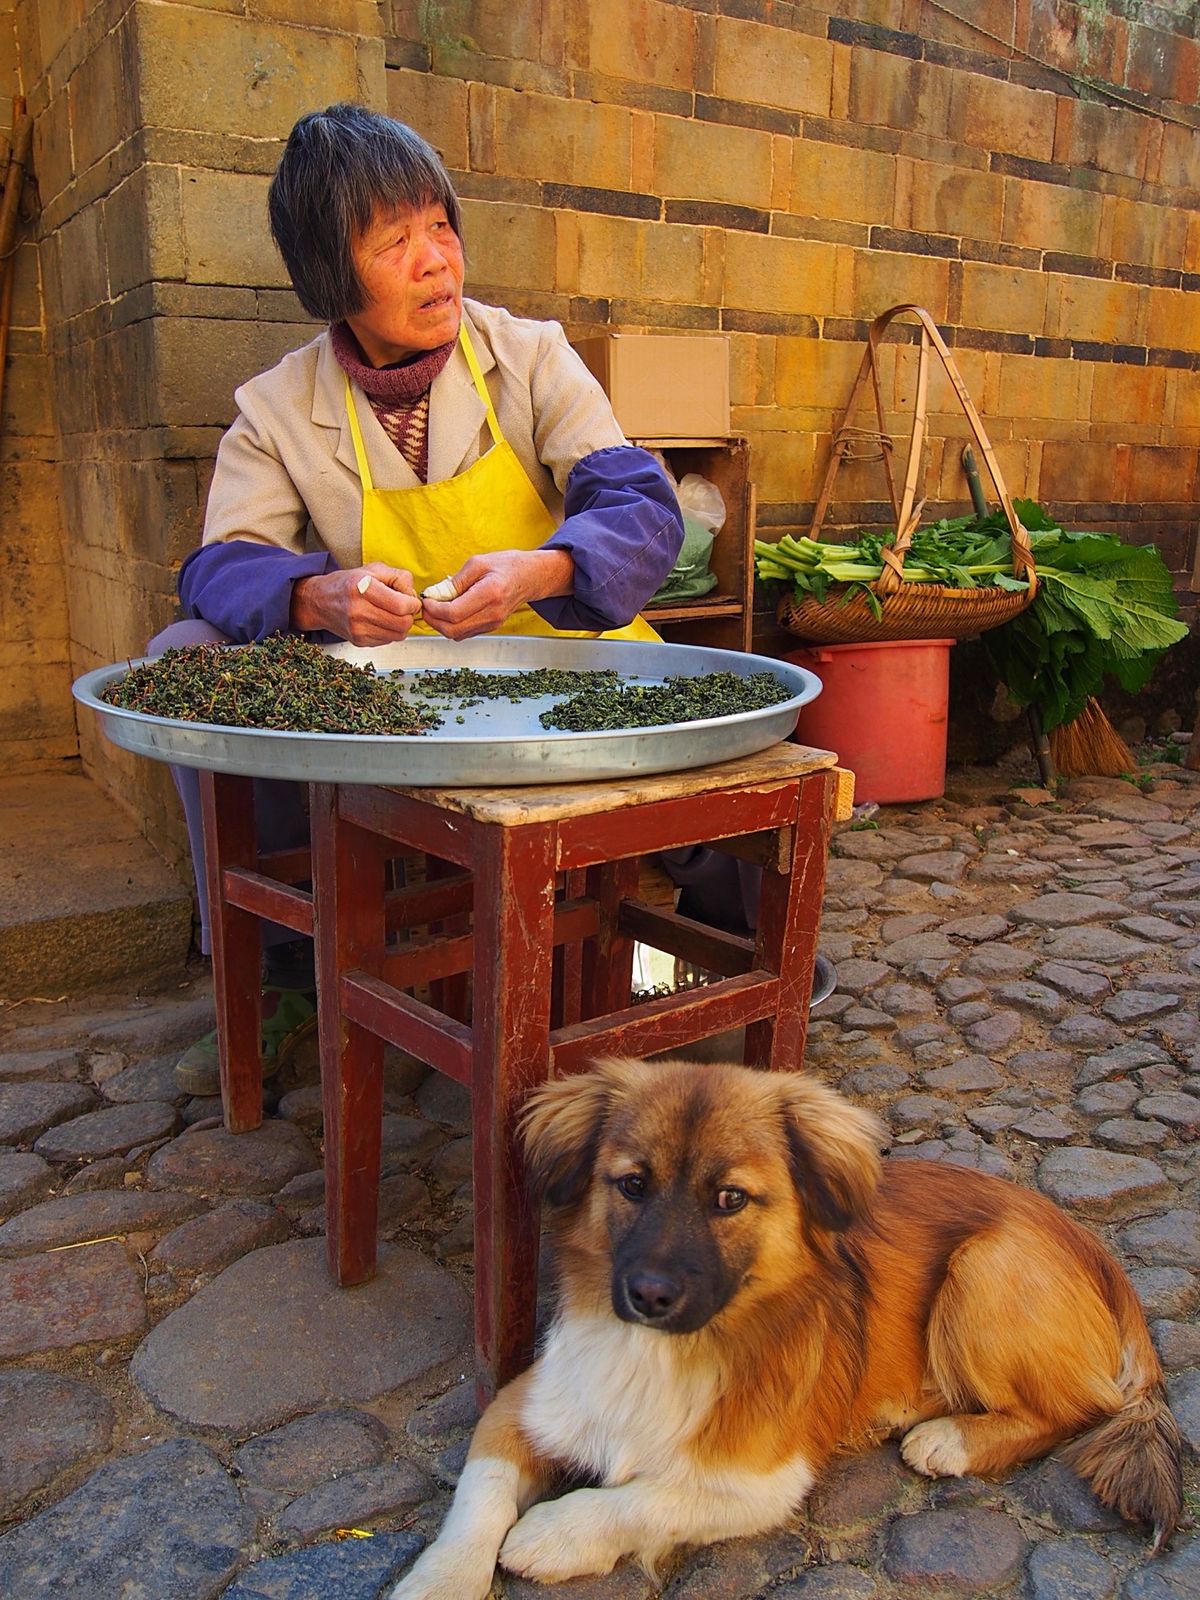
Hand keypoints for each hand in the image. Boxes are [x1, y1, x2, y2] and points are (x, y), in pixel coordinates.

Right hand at [290, 564, 421, 644]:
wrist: (320, 600)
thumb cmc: (349, 583)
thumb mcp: (374, 570)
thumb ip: (399, 578)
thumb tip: (413, 596)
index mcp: (363, 588)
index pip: (401, 606)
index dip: (413, 604)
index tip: (410, 600)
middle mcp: (358, 610)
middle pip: (402, 623)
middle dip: (409, 615)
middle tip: (403, 608)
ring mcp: (358, 628)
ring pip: (398, 635)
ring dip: (401, 625)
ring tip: (392, 614)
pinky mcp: (359, 641)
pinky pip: (387, 641)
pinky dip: (390, 632)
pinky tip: (381, 621)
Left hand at [420, 549, 573, 640]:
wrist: (530, 577)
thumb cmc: (506, 566)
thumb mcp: (477, 563)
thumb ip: (454, 581)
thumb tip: (434, 594)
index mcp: (489, 594)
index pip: (453, 613)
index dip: (433, 609)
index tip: (426, 600)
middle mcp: (492, 613)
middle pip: (452, 630)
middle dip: (433, 620)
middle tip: (427, 607)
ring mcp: (493, 623)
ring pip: (457, 635)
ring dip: (441, 624)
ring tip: (436, 608)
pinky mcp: (491, 627)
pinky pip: (465, 633)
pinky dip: (452, 626)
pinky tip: (449, 612)